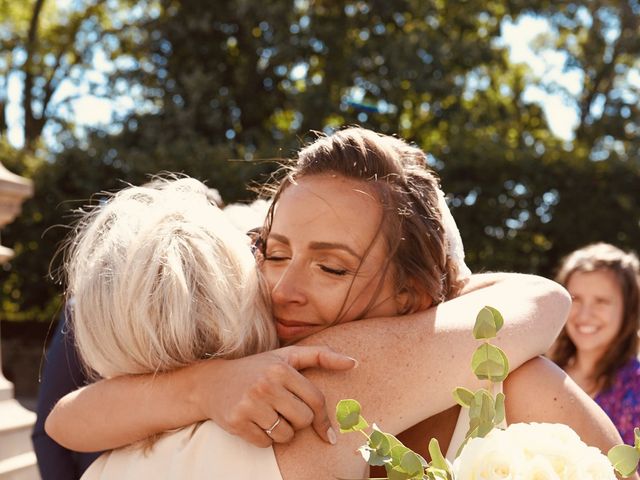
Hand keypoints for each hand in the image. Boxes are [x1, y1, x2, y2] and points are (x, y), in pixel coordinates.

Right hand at [193, 345, 356, 446]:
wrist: (212, 382)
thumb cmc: (257, 368)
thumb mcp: (287, 356)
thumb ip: (321, 356)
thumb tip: (355, 362)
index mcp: (281, 368)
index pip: (315, 400)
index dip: (325, 420)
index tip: (329, 436)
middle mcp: (266, 384)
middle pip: (303, 420)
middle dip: (298, 421)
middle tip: (284, 410)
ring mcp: (250, 403)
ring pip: (285, 434)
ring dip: (282, 431)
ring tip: (269, 415)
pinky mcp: (237, 421)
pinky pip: (266, 443)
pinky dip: (265, 438)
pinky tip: (255, 422)